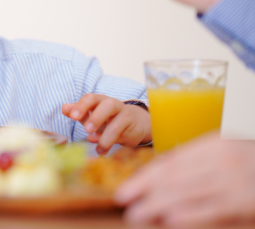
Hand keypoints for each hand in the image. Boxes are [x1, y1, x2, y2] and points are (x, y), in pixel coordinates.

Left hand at [62, 94, 150, 154]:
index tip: (72, 116)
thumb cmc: (107, 118)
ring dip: (104, 136)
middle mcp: (113, 104)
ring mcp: (124, 115)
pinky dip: (110, 143)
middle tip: (86, 130)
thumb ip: (78, 111)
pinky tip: (101, 150)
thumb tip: (64, 108)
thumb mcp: (91, 114)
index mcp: (100, 100)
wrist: (134, 123)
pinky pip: (122, 136)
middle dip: (96, 117)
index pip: (91, 98)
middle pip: (108, 105)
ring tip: (92, 143)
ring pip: (116, 124)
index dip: (81, 106)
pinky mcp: (131, 128)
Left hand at [115, 132, 254, 225]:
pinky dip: (189, 215)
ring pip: (188, 194)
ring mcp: (234, 181)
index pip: (171, 162)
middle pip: (174, 177)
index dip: (145, 177)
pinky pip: (212, 210)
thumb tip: (160, 175)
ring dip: (158, 206)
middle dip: (145, 191)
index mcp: (213, 144)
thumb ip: (197, 160)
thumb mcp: (225, 149)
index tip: (126, 189)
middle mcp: (221, 160)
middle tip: (123, 202)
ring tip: (137, 215)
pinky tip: (169, 220)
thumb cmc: (250, 157)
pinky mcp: (245, 202)